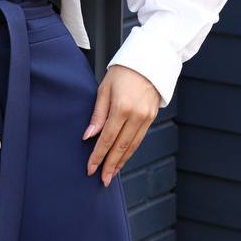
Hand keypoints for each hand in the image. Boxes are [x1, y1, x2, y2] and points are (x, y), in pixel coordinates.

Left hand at [81, 64, 160, 185]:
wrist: (149, 60)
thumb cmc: (123, 72)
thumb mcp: (104, 89)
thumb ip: (98, 115)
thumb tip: (88, 136)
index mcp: (122, 108)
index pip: (107, 139)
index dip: (98, 156)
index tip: (90, 168)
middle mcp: (136, 116)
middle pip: (121, 147)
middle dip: (110, 165)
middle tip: (102, 180)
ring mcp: (146, 118)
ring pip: (132, 146)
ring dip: (121, 162)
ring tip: (112, 174)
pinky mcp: (152, 118)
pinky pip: (140, 139)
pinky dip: (130, 151)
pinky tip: (123, 158)